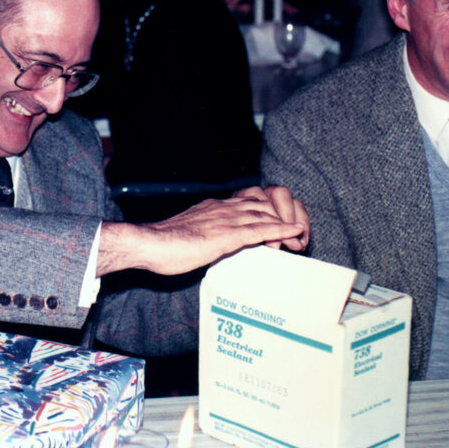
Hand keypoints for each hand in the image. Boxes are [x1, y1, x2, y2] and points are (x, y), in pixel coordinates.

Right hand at [98, 186, 308, 276]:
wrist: (148, 244)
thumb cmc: (161, 245)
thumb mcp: (188, 235)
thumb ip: (203, 236)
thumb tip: (210, 246)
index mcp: (213, 207)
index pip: (250, 201)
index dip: (268, 212)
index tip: (278, 223)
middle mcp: (222, 208)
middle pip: (264, 204)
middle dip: (282, 216)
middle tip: (294, 234)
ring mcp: (225, 220)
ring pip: (265, 215)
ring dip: (285, 226)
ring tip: (300, 238)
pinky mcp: (226, 235)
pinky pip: (260, 230)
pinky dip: (281, 230)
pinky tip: (294, 232)